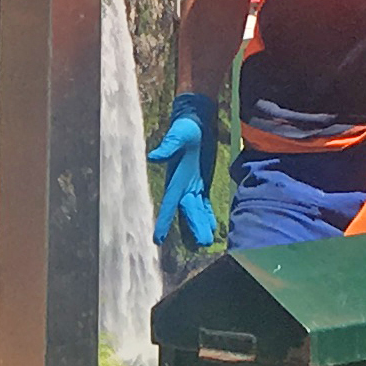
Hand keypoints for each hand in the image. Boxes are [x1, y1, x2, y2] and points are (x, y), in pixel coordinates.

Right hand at [150, 91, 219, 249]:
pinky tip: (212, 226)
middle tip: (201, 244)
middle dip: (193, 228)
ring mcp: (193, 185)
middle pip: (188, 212)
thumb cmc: (185, 128)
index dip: (163, 222)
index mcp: (175, 179)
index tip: (157, 239)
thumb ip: (167, 148)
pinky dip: (207, 214)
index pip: (169, 205)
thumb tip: (153, 157)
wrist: (195, 121)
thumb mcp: (177, 136)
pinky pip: (204, 202)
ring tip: (207, 241)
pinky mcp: (202, 182)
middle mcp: (183, 186)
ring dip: (201, 225)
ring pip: (197, 210)